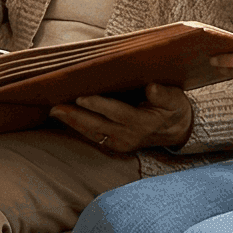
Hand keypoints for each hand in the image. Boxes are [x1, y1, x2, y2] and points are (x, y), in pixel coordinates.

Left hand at [49, 84, 192, 154]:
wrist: (178, 132)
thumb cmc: (174, 109)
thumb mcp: (176, 100)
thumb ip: (164, 95)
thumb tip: (151, 87)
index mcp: (143, 122)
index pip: (117, 112)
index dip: (99, 105)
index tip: (82, 97)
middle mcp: (129, 135)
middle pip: (98, 126)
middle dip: (76, 116)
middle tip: (55, 107)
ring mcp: (120, 143)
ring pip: (92, 133)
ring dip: (72, 123)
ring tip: (54, 111)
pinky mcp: (115, 145)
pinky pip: (93, 136)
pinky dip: (78, 127)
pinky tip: (65, 118)